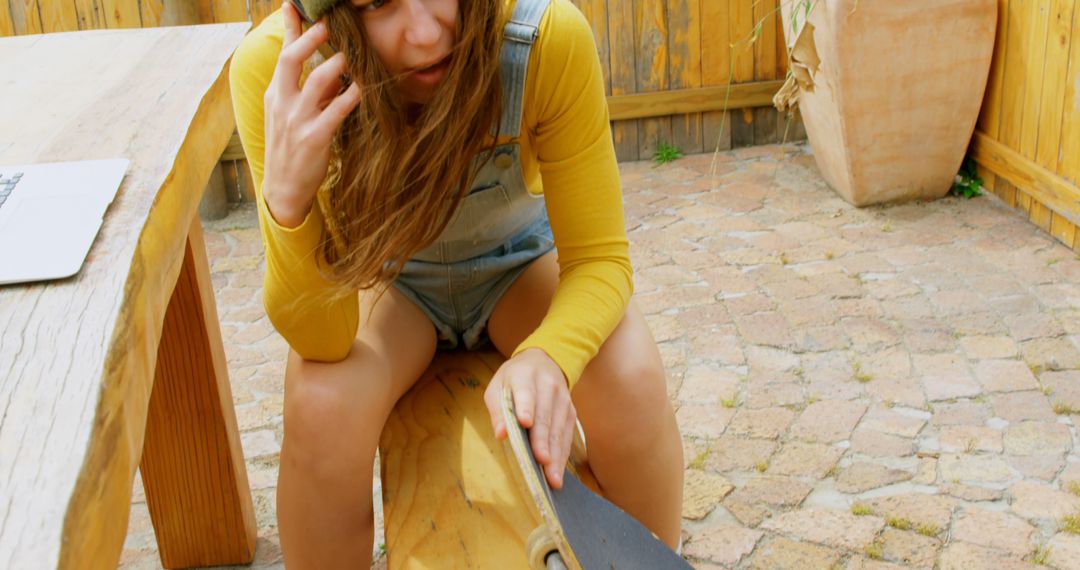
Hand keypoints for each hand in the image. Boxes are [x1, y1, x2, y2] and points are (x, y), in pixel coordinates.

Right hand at [262, 1, 360, 227]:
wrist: (283, 189)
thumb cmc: (291, 149)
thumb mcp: (291, 115)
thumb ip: (308, 91)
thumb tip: (330, 68)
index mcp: (275, 94)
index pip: (282, 54)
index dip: (290, 28)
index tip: (294, 4)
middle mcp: (282, 103)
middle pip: (291, 59)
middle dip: (311, 37)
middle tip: (329, 22)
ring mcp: (296, 120)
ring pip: (317, 81)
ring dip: (337, 64)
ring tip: (352, 55)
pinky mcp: (314, 138)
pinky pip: (336, 110)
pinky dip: (351, 96)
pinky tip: (363, 88)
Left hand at [484, 348, 576, 488]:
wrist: (544, 362)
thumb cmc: (514, 379)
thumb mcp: (498, 386)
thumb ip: (498, 409)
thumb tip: (500, 434)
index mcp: (524, 376)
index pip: (526, 393)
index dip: (526, 407)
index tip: (525, 423)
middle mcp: (548, 386)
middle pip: (545, 416)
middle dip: (543, 441)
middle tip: (541, 462)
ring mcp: (563, 399)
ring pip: (559, 429)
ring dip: (556, 454)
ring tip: (553, 478)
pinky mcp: (571, 411)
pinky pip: (567, 435)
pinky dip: (563, 454)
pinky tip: (558, 471)